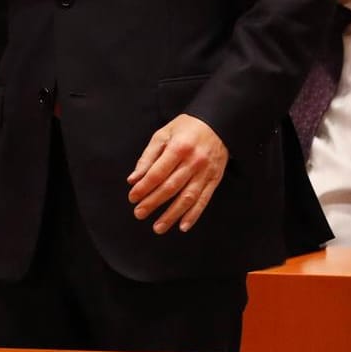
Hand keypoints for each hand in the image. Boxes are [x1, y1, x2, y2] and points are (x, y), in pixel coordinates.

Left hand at [126, 113, 228, 233]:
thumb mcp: (163, 135)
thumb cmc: (186, 128)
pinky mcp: (215, 180)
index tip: (132, 198)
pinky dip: (194, 215)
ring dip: (172, 215)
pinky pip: (204, 200)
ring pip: (187, 198)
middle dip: (153, 203)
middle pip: (170, 187)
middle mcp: (193, 162)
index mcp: (178, 148)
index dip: (144, 187)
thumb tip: (133, 179)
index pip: (157, 173)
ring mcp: (206, 172)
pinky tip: (183, 226)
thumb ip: (148, 157)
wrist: (218, 124)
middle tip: (139, 214)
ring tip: (158, 227)